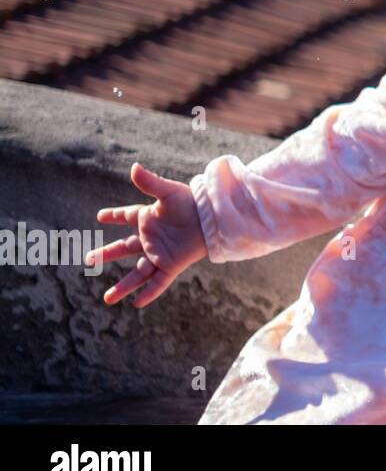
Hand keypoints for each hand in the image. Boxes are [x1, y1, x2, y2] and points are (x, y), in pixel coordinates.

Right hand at [87, 163, 208, 307]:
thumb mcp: (168, 192)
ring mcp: (160, 253)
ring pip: (138, 272)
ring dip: (123, 286)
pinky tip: (137, 303)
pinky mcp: (172, 264)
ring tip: (107, 299)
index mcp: (149, 218)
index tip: (100, 216)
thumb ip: (150, 183)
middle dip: (106, 254)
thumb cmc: (192, 202)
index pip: (126, 216)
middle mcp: (152, 238)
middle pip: (124, 248)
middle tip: (88, 259)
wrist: (213, 218)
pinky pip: (158, 281)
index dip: (114, 215)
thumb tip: (134, 167)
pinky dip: (149, 293)